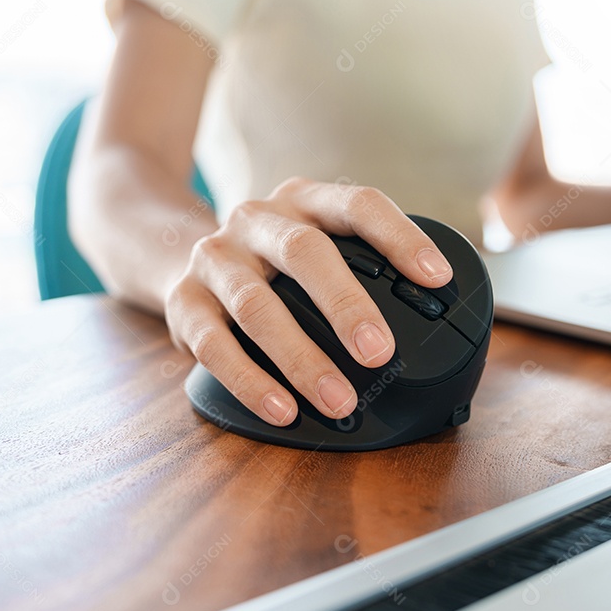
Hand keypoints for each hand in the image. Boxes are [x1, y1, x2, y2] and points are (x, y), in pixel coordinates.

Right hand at [165, 177, 453, 426]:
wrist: (174, 248)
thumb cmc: (273, 259)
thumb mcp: (315, 239)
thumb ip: (362, 263)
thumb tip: (435, 306)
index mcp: (304, 200)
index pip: (358, 204)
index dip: (400, 237)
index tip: (437, 278)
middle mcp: (258, 220)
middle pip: (304, 253)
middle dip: (346, 306)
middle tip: (380, 353)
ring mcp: (216, 257)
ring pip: (256, 306)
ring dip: (301, 359)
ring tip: (338, 400)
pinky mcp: (184, 301)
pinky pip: (214, 346)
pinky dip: (251, 383)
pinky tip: (283, 410)